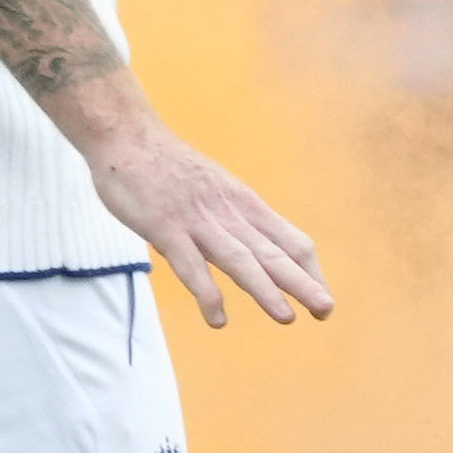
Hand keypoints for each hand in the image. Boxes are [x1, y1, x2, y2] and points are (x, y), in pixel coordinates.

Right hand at [84, 108, 331, 329]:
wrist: (127, 134)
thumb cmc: (169, 166)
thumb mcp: (216, 188)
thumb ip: (234, 217)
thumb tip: (254, 249)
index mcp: (244, 204)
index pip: (290, 240)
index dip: (309, 270)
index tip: (322, 294)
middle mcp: (229, 213)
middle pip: (273, 252)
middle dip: (302, 283)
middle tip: (326, 310)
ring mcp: (198, 221)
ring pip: (239, 259)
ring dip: (265, 289)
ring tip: (286, 317)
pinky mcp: (165, 227)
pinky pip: (189, 265)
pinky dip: (206, 292)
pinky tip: (217, 318)